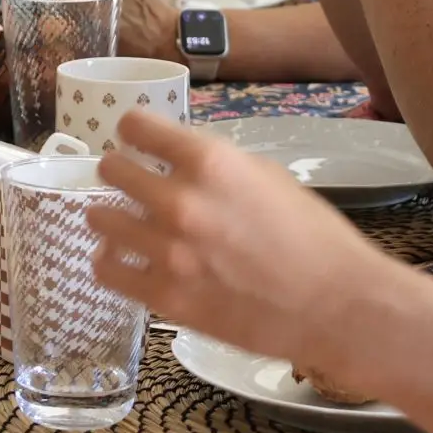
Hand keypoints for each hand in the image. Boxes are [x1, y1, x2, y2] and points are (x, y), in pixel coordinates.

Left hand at [85, 111, 402, 394]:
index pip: (136, 126)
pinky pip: (106, 270)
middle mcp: (180, 200)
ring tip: (121, 221)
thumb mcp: (268, 177)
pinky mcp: (164, 296)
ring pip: (98, 218)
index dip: (135, 132)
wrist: (334, 305)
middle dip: (120, 172)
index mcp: (210, 162)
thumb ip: (217, 167)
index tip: (138, 141)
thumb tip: (180, 161)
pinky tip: (123, 257)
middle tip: (131, 183)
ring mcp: (167, 251)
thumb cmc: (314, 237)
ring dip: (108, 215)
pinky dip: (110, 259)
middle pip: (111, 169)